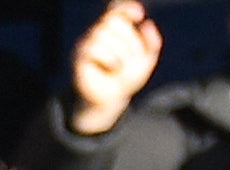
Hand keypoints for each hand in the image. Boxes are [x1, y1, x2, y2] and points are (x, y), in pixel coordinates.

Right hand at [68, 1, 163, 134]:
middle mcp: (96, 32)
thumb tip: (148, 24)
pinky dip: (109, 60)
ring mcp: (85, 42)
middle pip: (113, 21)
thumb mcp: (145, 61)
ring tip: (119, 67)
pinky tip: (109, 69)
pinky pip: (95, 48)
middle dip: (130, 41)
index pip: (115, 10)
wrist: (111, 100)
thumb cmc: (125, 77)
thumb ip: (151, 43)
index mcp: (112, 29)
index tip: (139, 13)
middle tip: (131, 60)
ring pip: (104, 35)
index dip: (125, 8)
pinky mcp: (78, 56)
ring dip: (121, 54)